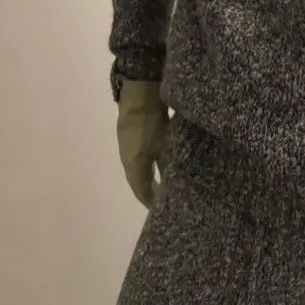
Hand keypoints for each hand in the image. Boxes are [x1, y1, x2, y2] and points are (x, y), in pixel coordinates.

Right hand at [116, 80, 169, 208]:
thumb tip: (176, 185)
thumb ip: (169, 167)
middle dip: (151, 193)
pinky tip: (161, 165)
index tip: (161, 211)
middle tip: (164, 202)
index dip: (151, 202)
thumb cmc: (152, 124)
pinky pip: (141, 158)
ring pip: (140, 170)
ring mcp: (129, 146)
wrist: (139, 93)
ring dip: (150, 180)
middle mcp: (128, 159)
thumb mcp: (165, 148)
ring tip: (164, 187)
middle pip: (139, 182)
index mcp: (134, 166)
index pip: (141, 191)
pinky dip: (151, 166)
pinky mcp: (133, 135)